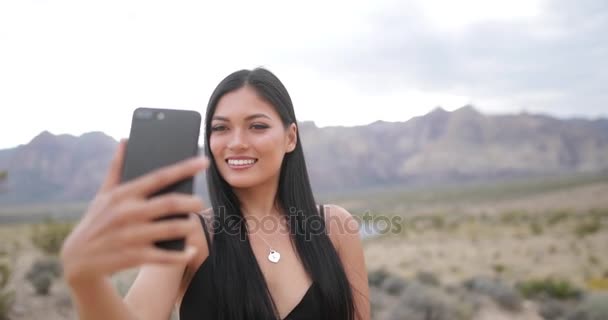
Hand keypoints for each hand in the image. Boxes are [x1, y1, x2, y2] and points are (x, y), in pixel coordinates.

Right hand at [60, 140, 208, 285]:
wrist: (78, 260)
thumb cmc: (96, 221)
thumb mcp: (102, 195)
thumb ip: (116, 169)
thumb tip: (125, 140)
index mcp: (123, 194)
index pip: (160, 176)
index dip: (185, 167)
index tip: (204, 161)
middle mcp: (127, 213)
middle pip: (170, 203)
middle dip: (191, 202)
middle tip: (200, 203)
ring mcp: (131, 236)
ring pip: (171, 229)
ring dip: (189, 226)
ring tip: (194, 224)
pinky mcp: (133, 257)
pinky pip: (165, 256)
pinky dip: (181, 254)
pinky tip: (191, 251)